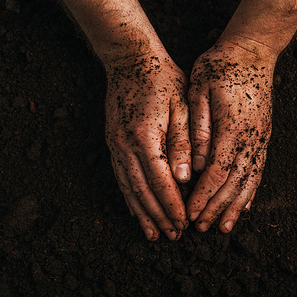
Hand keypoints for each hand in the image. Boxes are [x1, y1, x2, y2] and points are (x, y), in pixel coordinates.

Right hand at [104, 51, 190, 240]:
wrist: (130, 60)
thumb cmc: (162, 80)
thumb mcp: (181, 106)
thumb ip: (182, 143)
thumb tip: (184, 179)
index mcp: (145, 136)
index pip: (161, 181)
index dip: (173, 205)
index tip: (184, 223)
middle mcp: (125, 145)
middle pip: (143, 191)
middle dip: (159, 216)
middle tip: (172, 236)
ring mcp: (115, 145)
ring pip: (128, 188)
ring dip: (141, 213)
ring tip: (153, 234)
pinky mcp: (112, 143)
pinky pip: (120, 177)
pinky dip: (129, 197)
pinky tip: (136, 210)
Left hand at [187, 41, 274, 232]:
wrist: (252, 52)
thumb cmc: (221, 68)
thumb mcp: (200, 91)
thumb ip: (199, 130)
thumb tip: (196, 166)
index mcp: (232, 128)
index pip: (217, 172)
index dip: (203, 197)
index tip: (190, 213)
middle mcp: (251, 139)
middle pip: (234, 183)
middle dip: (216, 208)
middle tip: (202, 228)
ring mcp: (261, 139)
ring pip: (249, 181)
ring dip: (236, 207)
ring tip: (225, 227)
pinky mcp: (263, 137)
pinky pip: (259, 170)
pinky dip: (251, 191)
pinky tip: (245, 205)